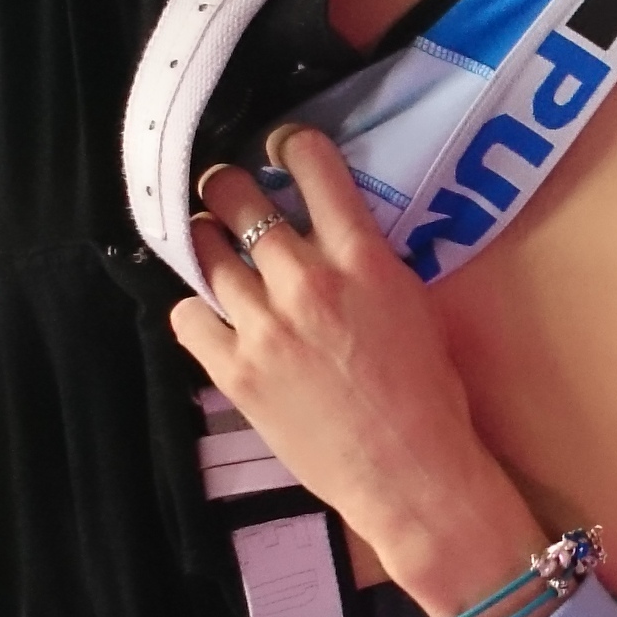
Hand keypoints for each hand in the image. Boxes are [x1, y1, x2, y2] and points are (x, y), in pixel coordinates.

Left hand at [167, 129, 551, 616]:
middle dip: (227, 188)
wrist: (411, 473)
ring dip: (206, 243)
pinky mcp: (234, 371)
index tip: (278, 147)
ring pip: (205, 250)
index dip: (288, 144)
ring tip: (212, 248)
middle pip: (235, 196)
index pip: (312, 163)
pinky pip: (186, 317)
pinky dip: (195, 312)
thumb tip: (332, 234)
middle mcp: (307, 279)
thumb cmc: (429, 395)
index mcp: (362, 257)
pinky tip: (212, 318)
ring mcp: (264, 325)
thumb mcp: (413, 305)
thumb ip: (367, 262)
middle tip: (229, 196)